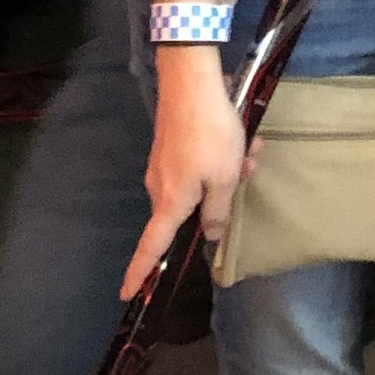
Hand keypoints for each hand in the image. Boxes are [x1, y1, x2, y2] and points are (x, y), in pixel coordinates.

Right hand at [120, 43, 248, 296]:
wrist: (191, 81)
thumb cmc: (209, 133)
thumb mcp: (223, 177)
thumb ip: (218, 211)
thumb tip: (210, 234)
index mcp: (171, 202)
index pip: (151, 246)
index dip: (140, 272)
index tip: (126, 293)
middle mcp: (160, 187)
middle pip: (191, 210)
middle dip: (222, 198)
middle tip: (247, 170)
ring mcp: (164, 165)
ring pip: (201, 184)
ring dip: (227, 171)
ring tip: (248, 150)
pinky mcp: (171, 147)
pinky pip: (199, 164)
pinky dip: (221, 155)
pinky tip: (239, 137)